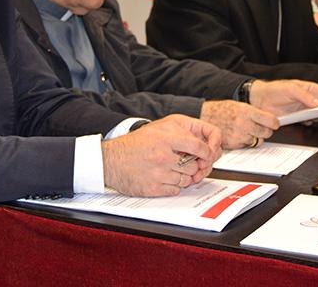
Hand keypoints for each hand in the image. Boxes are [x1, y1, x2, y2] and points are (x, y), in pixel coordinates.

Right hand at [102, 114, 221, 196]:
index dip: (206, 151)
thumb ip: (182, 131)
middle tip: (183, 162)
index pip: (198, 146)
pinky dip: (173, 186)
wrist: (111, 160)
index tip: (206, 154)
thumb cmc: (135, 143)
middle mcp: (162, 156)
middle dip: (192, 165)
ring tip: (171, 169)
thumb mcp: (159, 127)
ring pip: (186, 180)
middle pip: (194, 166)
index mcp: (166, 138)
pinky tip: (164, 177)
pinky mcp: (153, 189)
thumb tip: (203, 141)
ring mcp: (158, 174)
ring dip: (182, 176)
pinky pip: (175, 190)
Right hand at [200, 100, 277, 148]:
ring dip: (256, 137)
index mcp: (247, 111)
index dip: (274, 123)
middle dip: (266, 131)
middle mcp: (244, 124)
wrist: (205, 117)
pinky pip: (247, 145)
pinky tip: (240, 135)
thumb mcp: (239, 105)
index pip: (270, 120)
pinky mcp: (234, 144)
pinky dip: (246, 142)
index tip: (274, 123)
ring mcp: (239, 135)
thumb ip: (253, 112)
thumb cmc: (221, 110)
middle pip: (266, 132)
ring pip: (258, 141)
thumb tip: (268, 118)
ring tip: (249, 131)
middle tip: (263, 128)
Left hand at [248, 79, 317, 115]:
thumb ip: (305, 96)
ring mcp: (303, 109)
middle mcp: (307, 99)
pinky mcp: (297, 118)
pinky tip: (308, 121)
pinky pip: (307, 121)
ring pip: (317, 114)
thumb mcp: (290, 89)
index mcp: (308, 89)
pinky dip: (310, 122)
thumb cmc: (275, 89)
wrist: (260, 100)